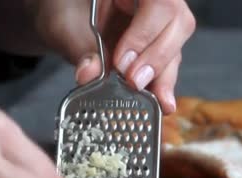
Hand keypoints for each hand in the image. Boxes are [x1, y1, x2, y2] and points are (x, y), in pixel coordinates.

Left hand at [27, 0, 195, 113]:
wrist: (64, 19)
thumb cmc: (64, 13)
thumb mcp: (65, 26)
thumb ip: (79, 47)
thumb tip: (89, 74)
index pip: (158, 3)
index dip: (145, 33)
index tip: (123, 63)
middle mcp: (155, 0)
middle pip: (177, 23)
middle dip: (158, 57)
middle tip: (135, 83)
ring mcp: (162, 21)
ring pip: (176, 44)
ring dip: (165, 76)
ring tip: (159, 103)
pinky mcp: (161, 44)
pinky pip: (169, 62)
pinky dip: (163, 83)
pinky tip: (162, 103)